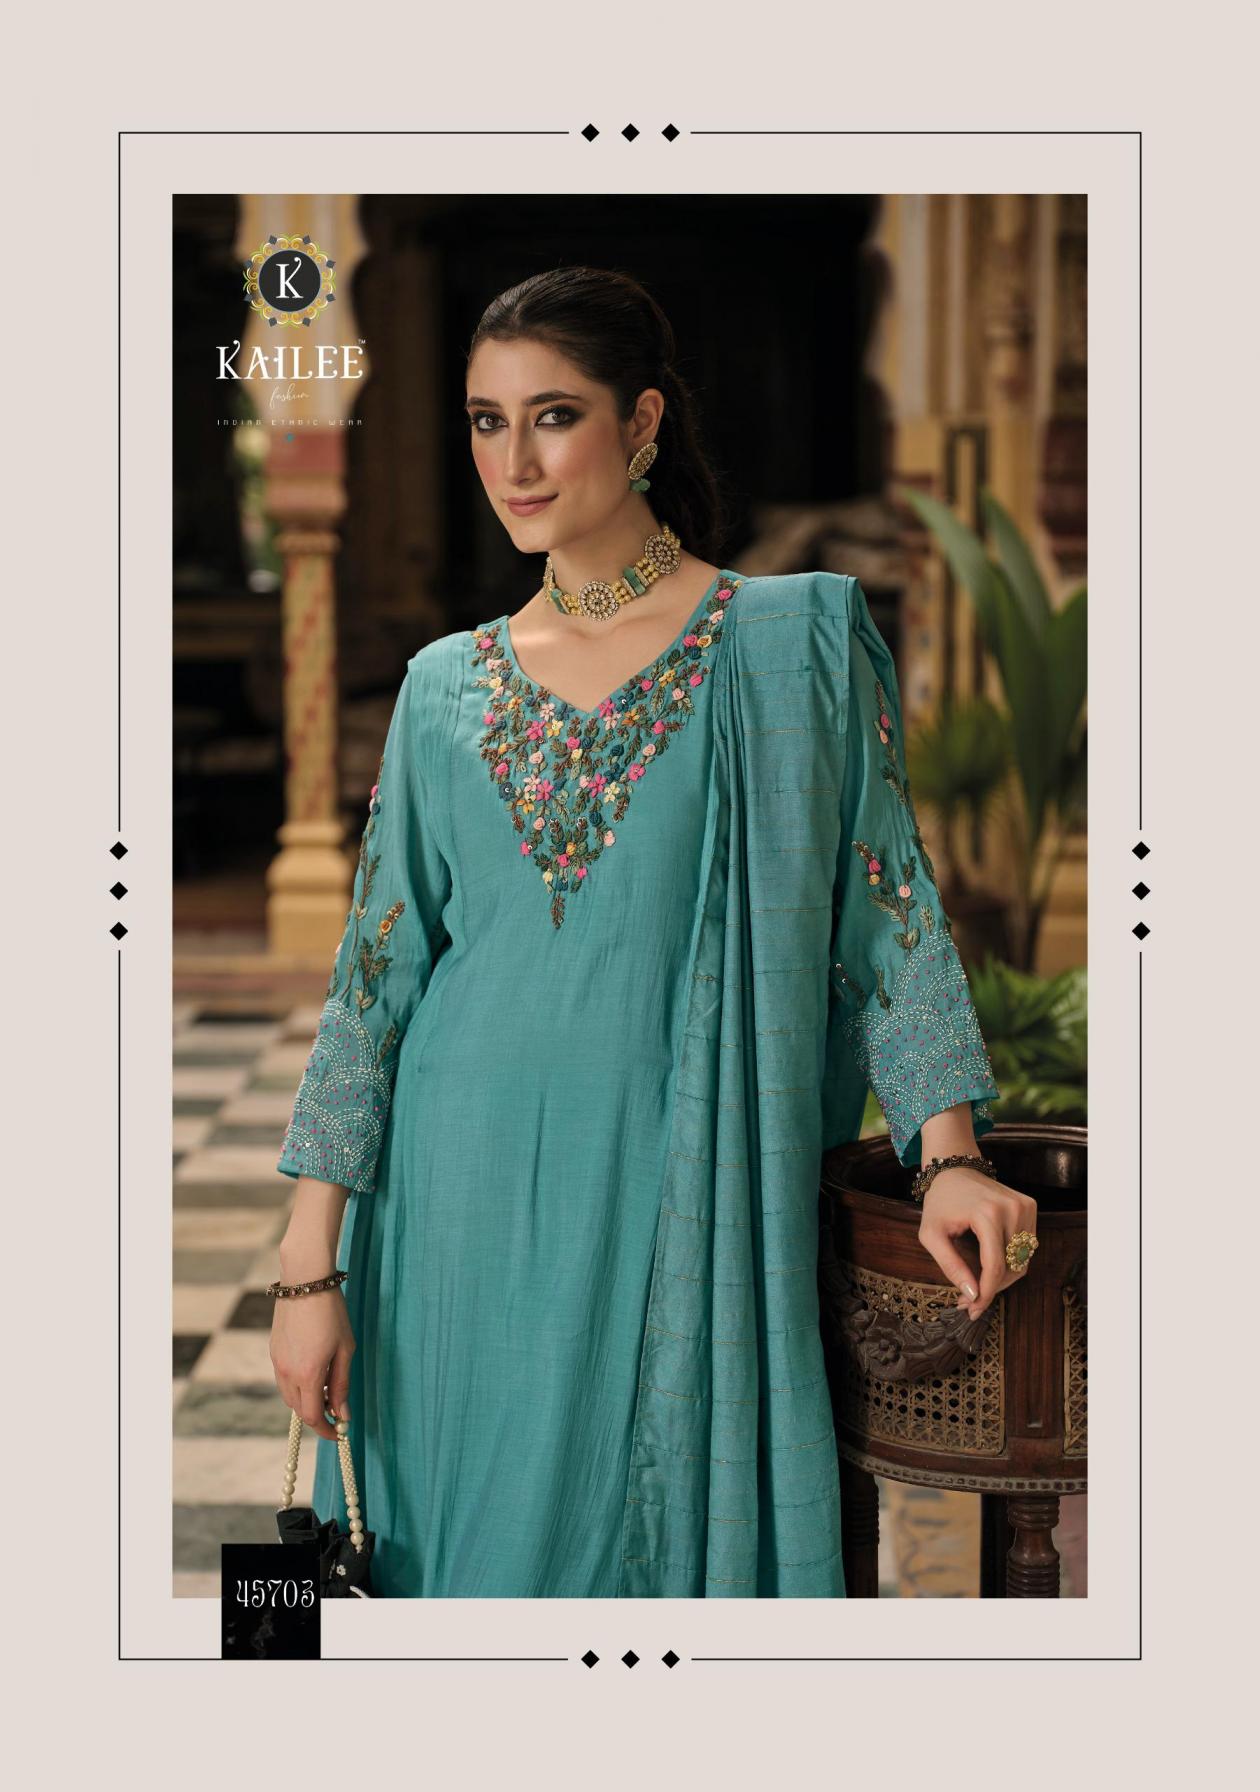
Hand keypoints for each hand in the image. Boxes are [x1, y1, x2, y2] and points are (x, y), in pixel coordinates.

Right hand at [269, 1281, 355, 1441]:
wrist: (305, 1282)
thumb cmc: (331, 1314)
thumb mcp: (345, 1349)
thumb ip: (342, 1384)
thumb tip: (342, 1412)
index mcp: (308, 1375)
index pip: (313, 1417)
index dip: (327, 1430)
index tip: (340, 1433)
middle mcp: (287, 1373)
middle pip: (299, 1410)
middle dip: (318, 1416)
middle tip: (337, 1412)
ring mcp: (277, 1362)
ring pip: (289, 1396)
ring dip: (307, 1401)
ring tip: (328, 1390)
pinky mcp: (273, 1352)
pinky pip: (284, 1380)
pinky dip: (298, 1386)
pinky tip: (314, 1374)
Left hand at [915, 1166, 1037, 1319]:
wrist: (954, 1169)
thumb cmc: (940, 1202)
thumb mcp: (931, 1235)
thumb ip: (950, 1266)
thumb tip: (972, 1295)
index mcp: (987, 1213)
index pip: (995, 1266)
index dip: (986, 1293)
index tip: (973, 1309)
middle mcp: (1012, 1208)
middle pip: (1011, 1267)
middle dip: (992, 1288)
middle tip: (970, 1300)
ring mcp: (1025, 1206)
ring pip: (1022, 1261)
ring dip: (1002, 1277)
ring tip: (978, 1282)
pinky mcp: (1030, 1206)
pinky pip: (1026, 1247)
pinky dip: (1010, 1260)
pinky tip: (990, 1263)